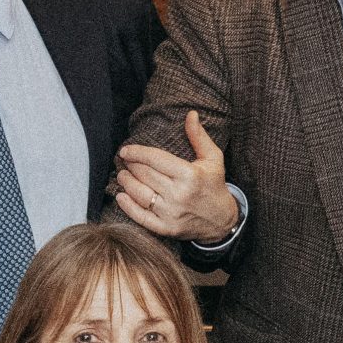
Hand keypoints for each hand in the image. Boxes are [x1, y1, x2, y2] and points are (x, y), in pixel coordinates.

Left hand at [115, 109, 236, 241]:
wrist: (222, 221)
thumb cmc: (214, 185)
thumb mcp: (213, 159)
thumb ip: (199, 136)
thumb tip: (191, 114)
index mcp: (189, 175)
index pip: (155, 159)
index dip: (137, 153)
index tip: (125, 150)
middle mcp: (179, 195)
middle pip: (144, 175)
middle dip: (130, 166)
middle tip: (124, 160)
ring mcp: (171, 213)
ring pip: (139, 194)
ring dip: (126, 182)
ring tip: (122, 174)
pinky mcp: (166, 228)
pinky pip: (141, 216)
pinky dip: (127, 206)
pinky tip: (121, 196)